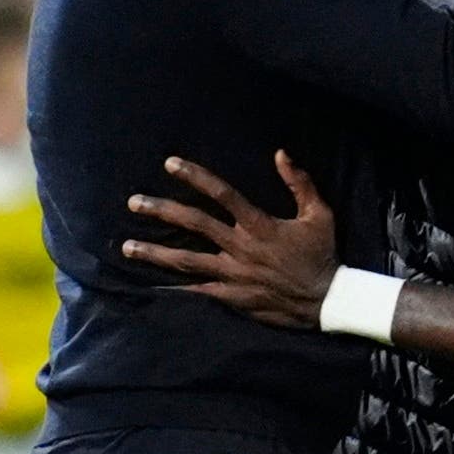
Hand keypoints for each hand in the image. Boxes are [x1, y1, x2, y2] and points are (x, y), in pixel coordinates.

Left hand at [122, 151, 338, 328]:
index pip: (222, 194)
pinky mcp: (231, 297)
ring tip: (127, 247)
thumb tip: (280, 153)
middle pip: (194, 224)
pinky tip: (150, 287)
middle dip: (161, 211)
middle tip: (133, 202)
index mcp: (260, 224)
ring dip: (155, 253)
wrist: (325, 300)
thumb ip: (299, 182)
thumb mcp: (319, 213)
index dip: (195, 176)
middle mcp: (241, 247)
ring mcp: (233, 275)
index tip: (170, 164)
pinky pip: (197, 292)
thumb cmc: (321, 253)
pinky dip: (172, 290)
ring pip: (186, 261)